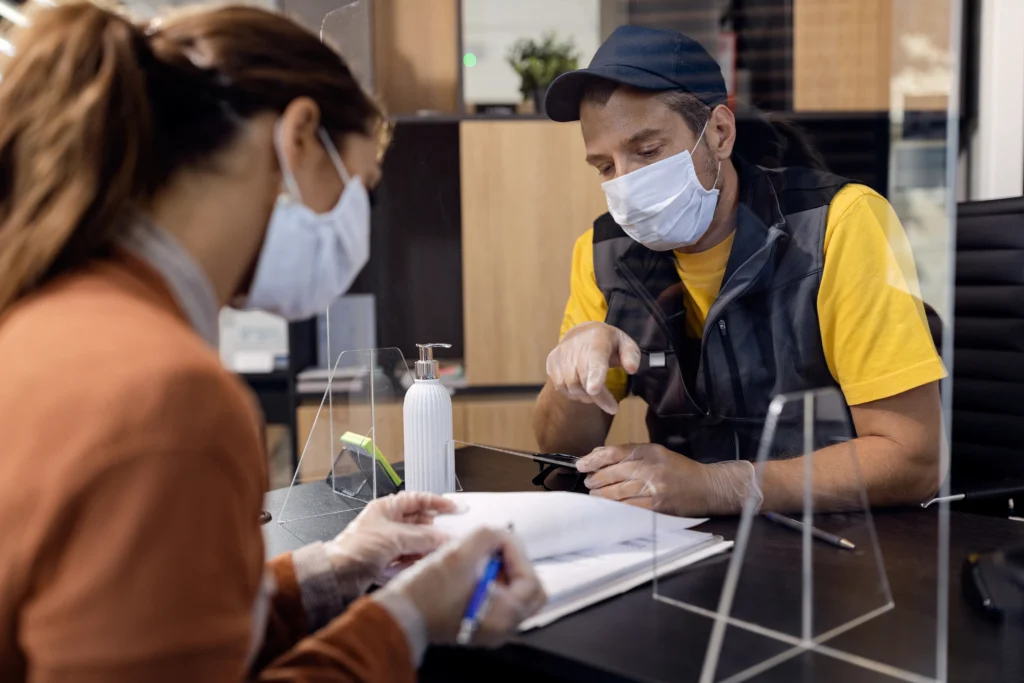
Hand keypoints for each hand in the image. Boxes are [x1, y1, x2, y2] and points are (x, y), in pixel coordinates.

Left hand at [325, 491, 456, 591]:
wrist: (337, 575)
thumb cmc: (356, 548)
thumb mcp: (394, 538)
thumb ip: (422, 538)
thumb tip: (445, 537)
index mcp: (386, 508)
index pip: (417, 499)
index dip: (436, 502)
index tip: (454, 508)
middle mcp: (387, 522)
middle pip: (418, 521)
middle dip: (435, 528)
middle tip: (453, 533)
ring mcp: (387, 541)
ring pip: (415, 540)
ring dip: (428, 545)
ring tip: (443, 549)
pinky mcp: (387, 559)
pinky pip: (409, 555)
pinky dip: (418, 558)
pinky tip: (427, 561)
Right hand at [378, 528, 545, 647]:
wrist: (398, 614)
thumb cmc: (424, 595)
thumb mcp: (460, 554)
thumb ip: (488, 536)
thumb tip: (500, 533)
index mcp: (503, 617)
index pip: (529, 578)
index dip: (515, 552)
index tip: (498, 541)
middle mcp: (501, 628)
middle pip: (529, 589)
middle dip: (516, 564)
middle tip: (497, 551)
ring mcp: (490, 627)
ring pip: (514, 592)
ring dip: (504, 570)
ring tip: (482, 557)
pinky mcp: (477, 621)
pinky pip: (498, 598)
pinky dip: (492, 580)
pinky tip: (474, 569)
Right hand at [546, 322, 640, 414]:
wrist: (583, 332)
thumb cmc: (608, 342)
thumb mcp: (625, 343)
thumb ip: (631, 355)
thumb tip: (631, 369)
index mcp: (597, 340)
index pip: (594, 360)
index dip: (594, 376)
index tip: (594, 390)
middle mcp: (575, 346)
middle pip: (582, 380)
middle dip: (598, 398)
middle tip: (613, 408)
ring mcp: (560, 354)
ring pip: (570, 386)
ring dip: (585, 396)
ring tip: (596, 391)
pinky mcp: (552, 362)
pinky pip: (560, 386)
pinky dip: (573, 393)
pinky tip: (583, 388)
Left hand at [576, 444, 762, 516]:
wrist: (707, 487)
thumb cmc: (679, 470)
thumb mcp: (656, 453)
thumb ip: (629, 453)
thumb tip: (598, 455)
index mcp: (649, 452)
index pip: (614, 453)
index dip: (594, 459)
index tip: (581, 465)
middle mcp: (650, 468)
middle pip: (612, 474)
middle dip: (595, 479)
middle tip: (588, 483)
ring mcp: (653, 488)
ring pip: (617, 493)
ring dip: (602, 496)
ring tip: (595, 496)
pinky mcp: (657, 506)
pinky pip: (629, 508)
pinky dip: (616, 508)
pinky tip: (609, 508)